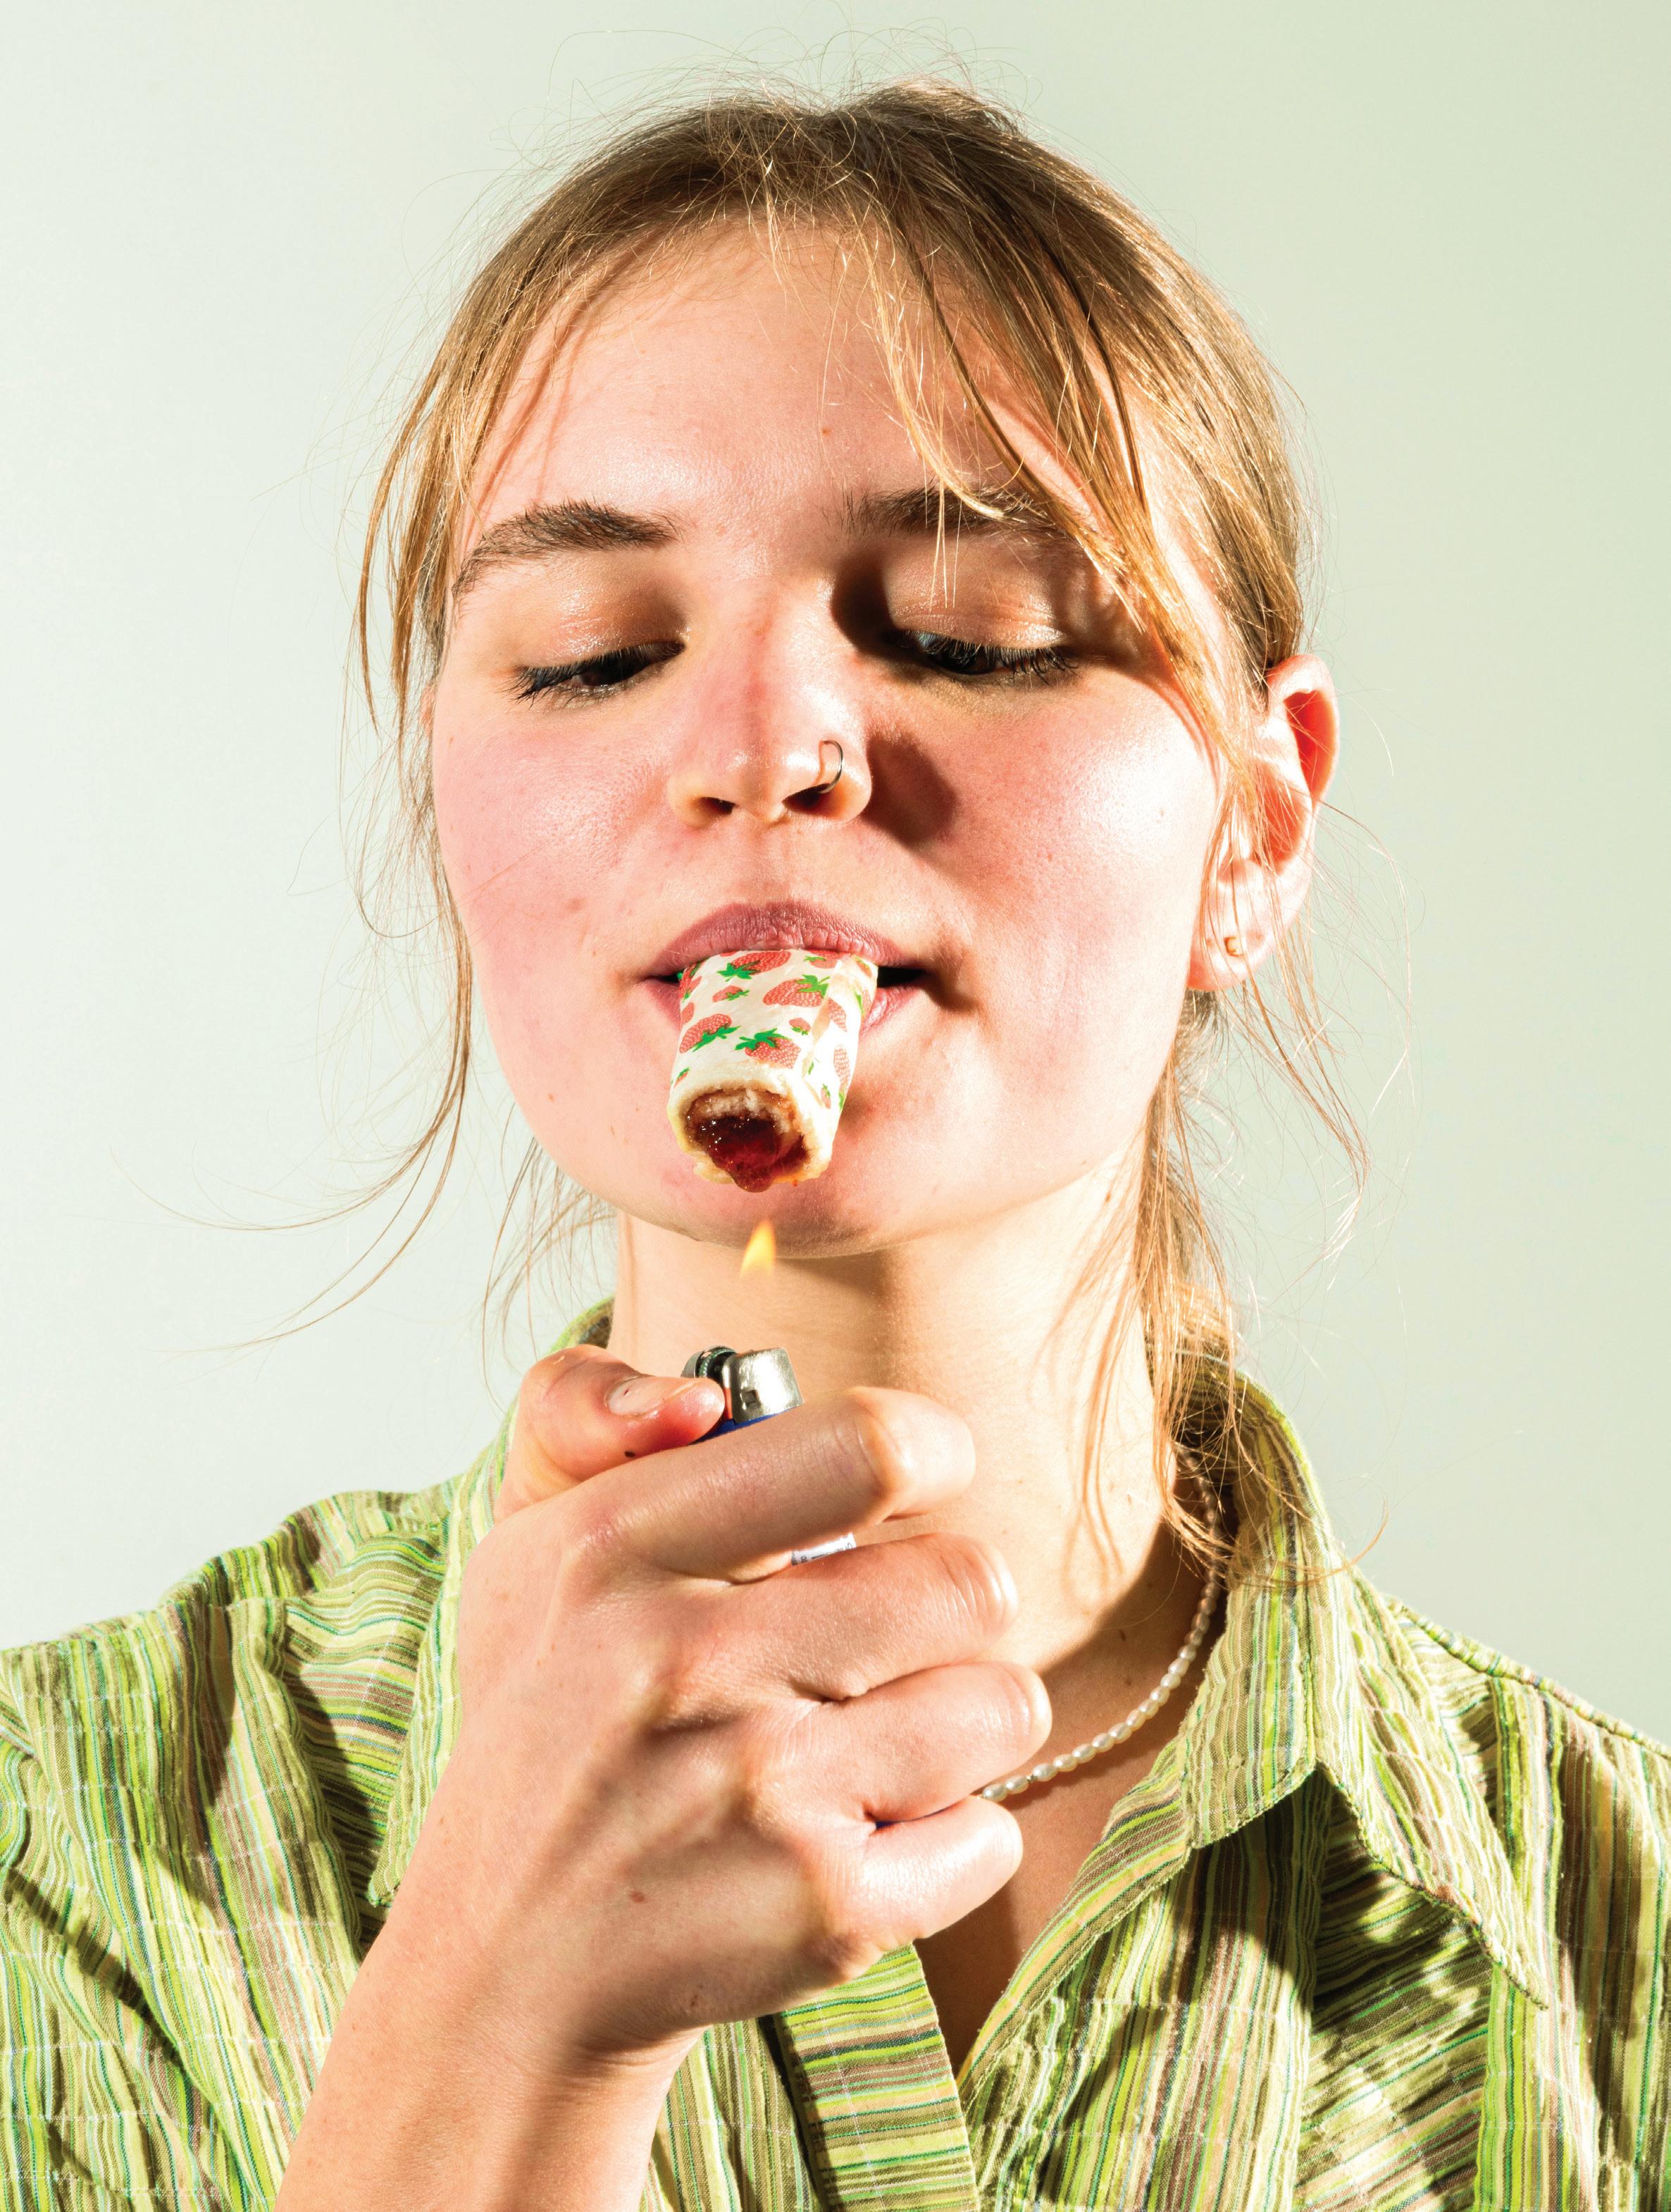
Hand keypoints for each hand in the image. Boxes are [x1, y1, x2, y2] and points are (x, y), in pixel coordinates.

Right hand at [423, 1341, 1047, 2074]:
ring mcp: (765, 1792)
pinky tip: (856, 1841)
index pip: (869, 1446)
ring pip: (1002, 1706)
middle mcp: (689, 1661)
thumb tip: (697, 1398)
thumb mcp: (528, 1541)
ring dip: (957, 1727)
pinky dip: (948, 1843)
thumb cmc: (551, 1720)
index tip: (909, 1482)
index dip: (930, 1454)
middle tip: (875, 1643)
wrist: (505, 1968)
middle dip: (945, 1611)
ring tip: (866, 1744)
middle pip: (971, 1580)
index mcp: (617, 1545)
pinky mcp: (825, 1909)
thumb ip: (588, 1411)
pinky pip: (993, 1834)